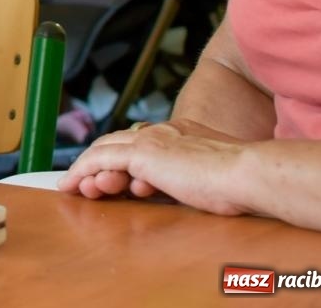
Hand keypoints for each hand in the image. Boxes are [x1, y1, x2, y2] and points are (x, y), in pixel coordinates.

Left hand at [57, 121, 250, 214]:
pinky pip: (101, 160)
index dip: (124, 156)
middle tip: (81, 181)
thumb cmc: (244, 183)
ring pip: (106, 150)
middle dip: (97, 162)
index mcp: (183, 134)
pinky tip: (74, 184)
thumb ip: (196, 178)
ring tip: (73, 187)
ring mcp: (152, 141)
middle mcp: (164, 132)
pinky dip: (83, 171)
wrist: (247, 173)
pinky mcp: (142, 154)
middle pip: (119, 143)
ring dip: (87, 170)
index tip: (113, 173)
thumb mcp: (217, 177)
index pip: (143, 142)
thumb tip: (188, 188)